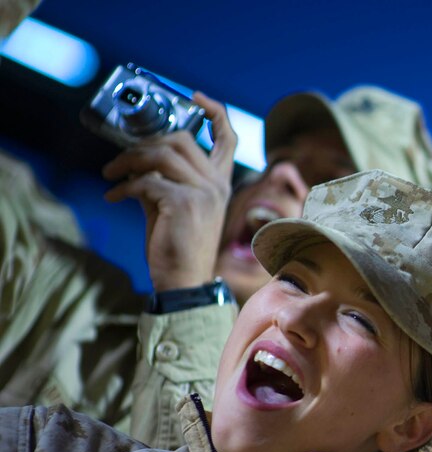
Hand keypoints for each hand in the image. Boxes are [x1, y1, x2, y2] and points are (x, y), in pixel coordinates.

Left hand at [102, 92, 237, 290]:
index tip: (195, 98)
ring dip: (128, 162)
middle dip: (144, 143)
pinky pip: (146, 181)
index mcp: (220, 183)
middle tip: (121, 159)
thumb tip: (137, 160)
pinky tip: (113, 197)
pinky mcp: (184, 204)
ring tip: (110, 176)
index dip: (214, 112)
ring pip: (161, 155)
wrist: (184, 281)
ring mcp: (204, 193)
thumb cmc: (177, 245)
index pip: (227, 139)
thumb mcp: (174, 206)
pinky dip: (123, 187)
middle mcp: (217, 184)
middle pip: (180, 140)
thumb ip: (164, 179)